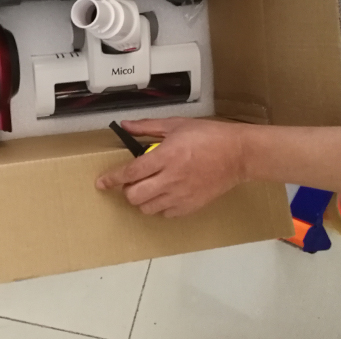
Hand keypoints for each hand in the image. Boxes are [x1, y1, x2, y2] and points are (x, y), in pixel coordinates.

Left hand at [96, 117, 247, 217]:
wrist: (238, 154)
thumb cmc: (209, 136)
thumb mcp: (176, 125)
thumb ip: (147, 127)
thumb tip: (126, 126)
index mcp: (165, 156)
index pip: (130, 173)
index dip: (112, 179)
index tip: (101, 183)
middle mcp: (171, 179)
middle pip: (134, 196)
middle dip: (126, 190)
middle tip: (131, 181)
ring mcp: (181, 195)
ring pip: (147, 208)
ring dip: (141, 199)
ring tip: (148, 187)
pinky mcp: (191, 206)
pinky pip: (165, 214)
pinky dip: (158, 207)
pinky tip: (164, 194)